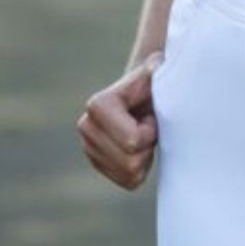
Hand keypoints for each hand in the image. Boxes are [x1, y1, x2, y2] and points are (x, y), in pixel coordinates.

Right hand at [77, 51, 164, 190]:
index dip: (151, 130)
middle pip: (131, 162)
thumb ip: (156, 68)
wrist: (146, 93)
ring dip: (145, 156)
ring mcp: (89, 147)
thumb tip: (157, 63)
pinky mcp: (98, 164)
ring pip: (130, 174)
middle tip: (148, 124)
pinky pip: (128, 182)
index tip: (149, 113)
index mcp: (98, 105)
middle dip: (148, 145)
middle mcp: (86, 127)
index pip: (133, 142)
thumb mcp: (158, 72)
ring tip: (143, 133)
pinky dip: (141, 168)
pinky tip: (140, 147)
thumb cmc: (156, 83)